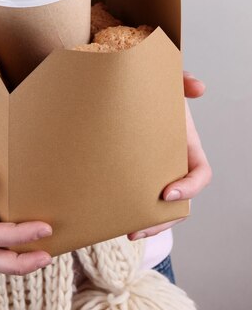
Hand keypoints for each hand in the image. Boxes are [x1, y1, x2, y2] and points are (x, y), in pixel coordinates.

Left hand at [128, 72, 211, 240]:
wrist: (119, 89)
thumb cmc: (147, 90)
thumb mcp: (167, 82)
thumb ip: (183, 79)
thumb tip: (198, 87)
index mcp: (186, 147)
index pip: (200, 174)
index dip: (190, 188)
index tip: (168, 194)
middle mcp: (171, 164)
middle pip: (179, 203)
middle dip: (164, 220)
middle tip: (139, 229)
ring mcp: (150, 172)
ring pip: (155, 207)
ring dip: (145, 223)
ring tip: (124, 230)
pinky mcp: (129, 173)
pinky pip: (132, 196)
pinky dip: (124, 209)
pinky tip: (107, 216)